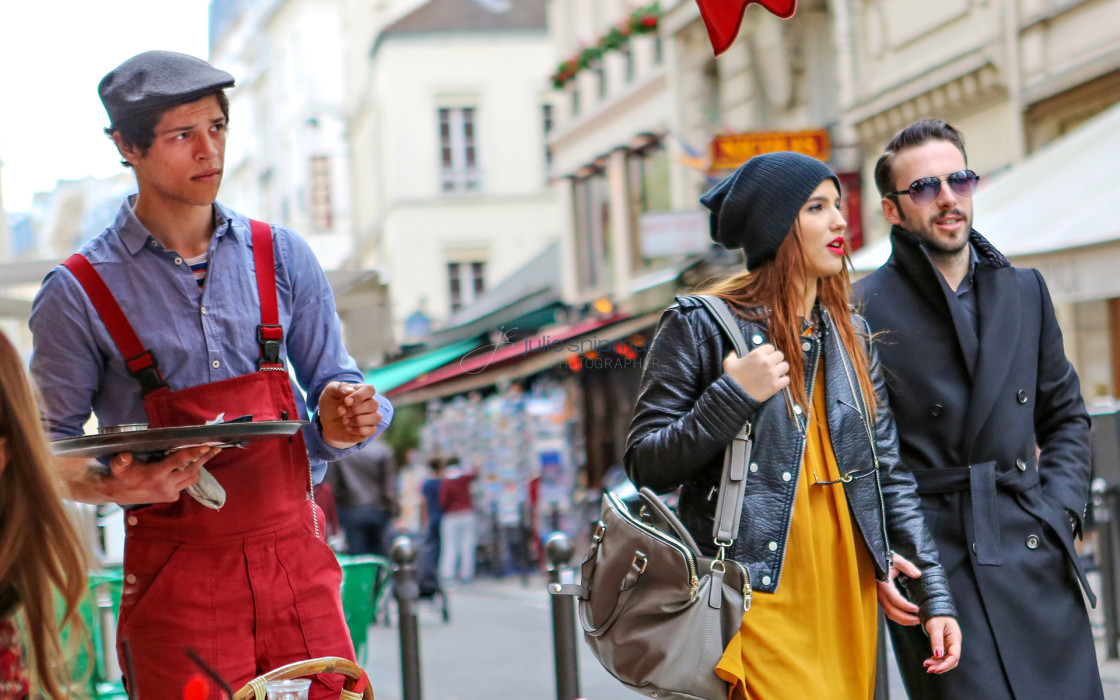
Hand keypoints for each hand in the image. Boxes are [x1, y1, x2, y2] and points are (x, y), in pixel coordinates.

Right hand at [105, 446, 219, 504]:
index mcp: (156, 474)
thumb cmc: (121, 475)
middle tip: (215, 449)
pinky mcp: (170, 498)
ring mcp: (169, 493)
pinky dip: (190, 478)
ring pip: (192, 479)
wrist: (118, 493)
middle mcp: (165, 485)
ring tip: (206, 456)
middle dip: (204, 459)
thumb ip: (121, 460)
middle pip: (192, 470)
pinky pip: (185, 487)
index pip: (179, 461)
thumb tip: (125, 455)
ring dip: (199, 468)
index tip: (206, 446)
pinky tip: (191, 468)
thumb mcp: (118, 466)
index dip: (193, 452)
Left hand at [319, 381, 382, 447]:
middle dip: (355, 410)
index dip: (360, 396)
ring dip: (358, 420)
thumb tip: (351, 391)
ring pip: (376, 418)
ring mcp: (371, 417)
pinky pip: (372, 430)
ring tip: (344, 421)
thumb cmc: (331, 403)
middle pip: (374, 405)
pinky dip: (359, 430)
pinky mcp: (369, 430)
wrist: (326, 421)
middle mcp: (370, 403)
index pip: (370, 389)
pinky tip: (348, 428)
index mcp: (362, 391)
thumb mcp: (330, 392)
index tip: (346, 401)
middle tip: (341, 412)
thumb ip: (339, 388)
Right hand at [722, 344, 789, 401]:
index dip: (768, 352)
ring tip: (776, 373)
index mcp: (757, 354)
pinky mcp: (776, 385)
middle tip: (771, 365)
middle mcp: (766, 362)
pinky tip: (777, 382)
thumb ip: (732, 355)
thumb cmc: (732, 378)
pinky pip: (786, 379)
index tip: (766, 357)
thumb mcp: (729, 363)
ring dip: (781, 369)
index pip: (771, 347)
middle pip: (780, 355)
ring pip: (785, 366)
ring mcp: (772, 374)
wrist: (735, 395)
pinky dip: (783, 381)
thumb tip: (734, 352)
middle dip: (776, 360)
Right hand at [876, 553, 920, 624]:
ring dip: (902, 620)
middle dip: (906, 618)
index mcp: (883, 584)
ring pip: (889, 613)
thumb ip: (907, 566)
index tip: (917, 609)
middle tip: (919, 620)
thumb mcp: (896, 559)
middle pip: (892, 610)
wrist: (874, 560)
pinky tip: (907, 617)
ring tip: (915, 621)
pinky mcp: (881, 598)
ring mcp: (879, 596)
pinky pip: (888, 611)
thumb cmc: (885, 559)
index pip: (895, 599)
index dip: (906, 606)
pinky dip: (898, 617)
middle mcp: (879, 592)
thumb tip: (917, 574)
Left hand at [923, 616, 961, 673]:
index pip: (954, 656)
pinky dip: (935, 660)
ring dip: (937, 664)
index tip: (936, 669)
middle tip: (929, 669)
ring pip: (946, 660)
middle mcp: (954, 644)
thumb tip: (938, 655)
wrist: (936, 610)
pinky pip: (942, 656)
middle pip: (951, 661)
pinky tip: (928, 662)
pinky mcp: (945, 646)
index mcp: (955, 639)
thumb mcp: (935, 626)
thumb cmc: (937, 616)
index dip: (946, 664)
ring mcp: (950, 645)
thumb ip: (937, 640)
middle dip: (941, 666)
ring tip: (926, 666)